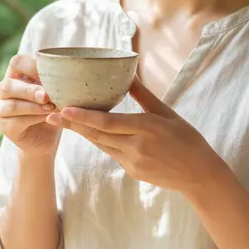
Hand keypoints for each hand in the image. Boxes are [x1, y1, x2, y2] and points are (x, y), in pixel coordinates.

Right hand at [0, 54, 60, 156]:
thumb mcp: (54, 92)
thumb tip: (65, 75)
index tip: (52, 75)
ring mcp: (0, 109)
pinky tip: (48, 118)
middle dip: (30, 90)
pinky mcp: (5, 126)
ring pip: (12, 104)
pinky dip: (34, 118)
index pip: (17, 62)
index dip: (32, 67)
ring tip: (51, 108)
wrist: (46, 137)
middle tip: (48, 96)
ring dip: (33, 106)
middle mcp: (2, 90)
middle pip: (8, 85)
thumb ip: (54, 83)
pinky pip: (17, 121)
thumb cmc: (51, 109)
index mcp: (15, 74)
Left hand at [45, 77, 221, 196]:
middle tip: (49, 113)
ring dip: (81, 132)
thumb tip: (128, 74)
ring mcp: (133, 162)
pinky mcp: (131, 172)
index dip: (84, 117)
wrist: (199, 175)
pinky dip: (98, 141)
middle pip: (97, 134)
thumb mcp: (168, 113)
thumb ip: (144, 96)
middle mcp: (137, 147)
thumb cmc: (187, 139)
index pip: (108, 123)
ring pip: (100, 144)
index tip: (64, 109)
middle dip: (72, 124)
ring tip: (59, 120)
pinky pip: (110, 153)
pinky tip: (85, 132)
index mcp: (147, 128)